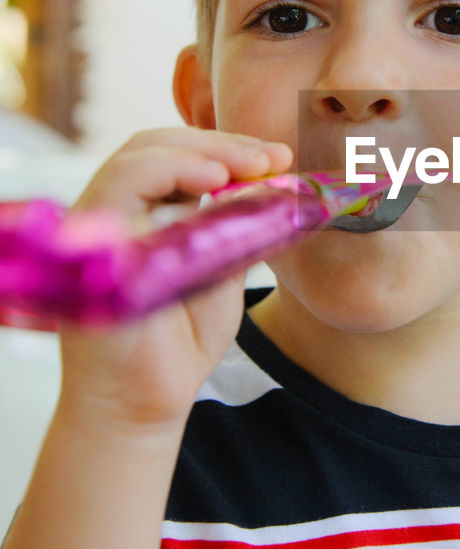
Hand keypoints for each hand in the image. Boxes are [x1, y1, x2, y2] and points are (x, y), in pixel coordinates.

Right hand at [57, 127, 292, 435]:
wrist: (148, 404)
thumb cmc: (182, 343)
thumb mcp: (223, 268)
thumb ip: (237, 223)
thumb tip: (276, 178)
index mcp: (147, 213)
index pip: (180, 156)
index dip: (231, 149)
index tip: (279, 159)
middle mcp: (117, 212)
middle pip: (159, 146)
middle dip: (222, 144)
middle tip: (273, 157)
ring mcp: (99, 225)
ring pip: (139, 155)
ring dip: (202, 150)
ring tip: (249, 166)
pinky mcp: (91, 243)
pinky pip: (122, 185)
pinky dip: (170, 169)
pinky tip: (214, 179)